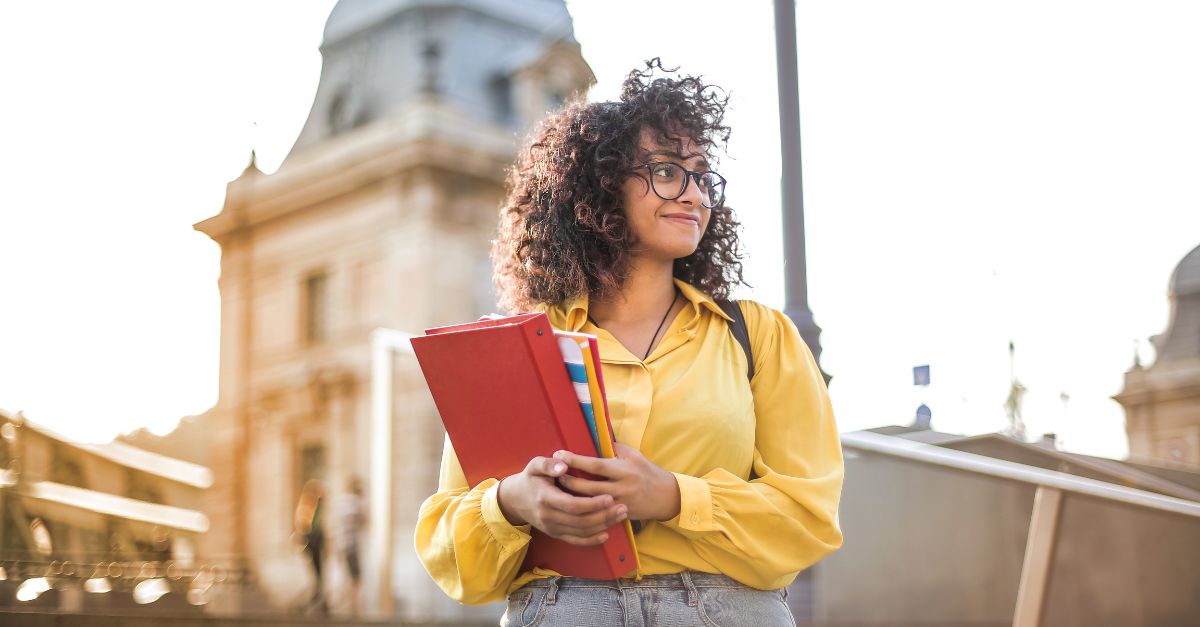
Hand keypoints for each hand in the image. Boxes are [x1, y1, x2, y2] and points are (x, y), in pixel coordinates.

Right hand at [496, 456, 628, 545]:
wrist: (515, 500)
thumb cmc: (530, 479)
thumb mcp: (534, 465)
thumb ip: (548, 464)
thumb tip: (563, 465)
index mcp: (545, 498)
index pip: (572, 505)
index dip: (592, 504)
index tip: (609, 497)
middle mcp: (548, 516)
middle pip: (580, 521)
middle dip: (603, 516)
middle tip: (622, 507)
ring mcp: (552, 528)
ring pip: (581, 532)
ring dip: (603, 525)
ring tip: (620, 516)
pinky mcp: (555, 534)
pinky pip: (575, 541)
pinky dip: (591, 540)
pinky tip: (606, 534)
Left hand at [552, 443, 680, 522]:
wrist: (666, 496)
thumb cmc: (647, 471)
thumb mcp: (633, 455)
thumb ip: (614, 448)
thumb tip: (593, 438)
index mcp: (624, 470)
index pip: (596, 465)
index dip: (576, 460)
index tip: (560, 454)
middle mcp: (622, 488)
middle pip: (589, 487)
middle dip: (569, 480)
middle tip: (554, 473)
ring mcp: (620, 504)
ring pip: (590, 503)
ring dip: (573, 496)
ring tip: (558, 488)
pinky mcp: (619, 515)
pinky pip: (598, 514)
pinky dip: (584, 509)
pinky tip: (572, 505)